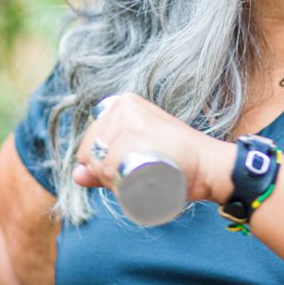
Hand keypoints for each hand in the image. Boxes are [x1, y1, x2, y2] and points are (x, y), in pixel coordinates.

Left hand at [74, 95, 235, 202]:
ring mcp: (130, 118)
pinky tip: (132, 179)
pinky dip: (114, 179)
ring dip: (111, 180)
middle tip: (133, 178)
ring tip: (136, 179)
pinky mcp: (137, 132)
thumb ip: (104, 164)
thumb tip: (77, 176)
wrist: (207, 164)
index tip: (126, 169)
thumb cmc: (175, 160)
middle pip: (92, 151)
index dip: (101, 163)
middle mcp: (123, 107)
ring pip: (100, 161)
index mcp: (121, 104)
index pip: (91, 141)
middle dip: (104, 173)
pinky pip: (109, 164)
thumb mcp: (138, 154)